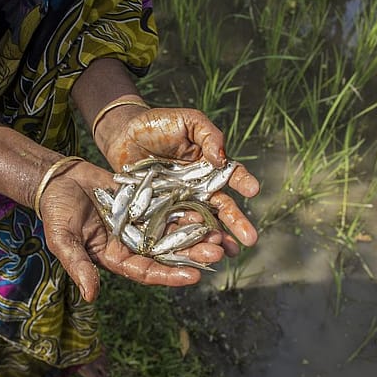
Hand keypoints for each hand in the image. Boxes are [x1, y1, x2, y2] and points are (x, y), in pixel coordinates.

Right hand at [38, 160, 229, 301]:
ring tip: (219, 233)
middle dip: (191, 254)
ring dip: (195, 233)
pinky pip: (168, 207)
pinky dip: (185, 208)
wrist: (59, 178)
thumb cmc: (56, 211)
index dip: (170, 275)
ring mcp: (139, 222)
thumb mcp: (63, 239)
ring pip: (172, 231)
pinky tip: (204, 208)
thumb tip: (90, 295)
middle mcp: (131, 242)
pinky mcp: (144, 201)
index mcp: (114, 257)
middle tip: (218, 253)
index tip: (194, 276)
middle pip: (166, 253)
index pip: (146, 272)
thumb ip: (78, 265)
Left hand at [98, 106, 259, 253]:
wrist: (123, 135)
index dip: (243, 182)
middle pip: (222, 207)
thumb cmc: (158, 124)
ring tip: (227, 254)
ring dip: (215, 239)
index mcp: (209, 165)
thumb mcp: (187, 121)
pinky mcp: (161, 211)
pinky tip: (195, 255)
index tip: (253, 190)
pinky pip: (174, 227)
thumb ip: (208, 135)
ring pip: (202, 222)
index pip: (231, 175)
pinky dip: (185, 242)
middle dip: (236, 223)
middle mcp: (199, 187)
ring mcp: (181, 201)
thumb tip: (221, 158)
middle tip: (250, 239)